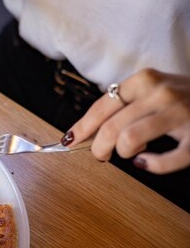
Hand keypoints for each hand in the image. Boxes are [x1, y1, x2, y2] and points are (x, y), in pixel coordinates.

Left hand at [62, 69, 189, 173]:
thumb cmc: (183, 98)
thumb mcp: (152, 91)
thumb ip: (123, 106)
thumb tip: (83, 132)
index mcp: (145, 81)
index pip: (102, 107)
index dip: (82, 128)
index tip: (68, 140)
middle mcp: (161, 93)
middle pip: (111, 128)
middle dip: (99, 148)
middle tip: (102, 155)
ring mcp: (180, 114)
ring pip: (129, 140)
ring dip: (124, 152)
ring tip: (132, 152)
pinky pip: (165, 161)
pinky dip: (152, 166)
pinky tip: (147, 162)